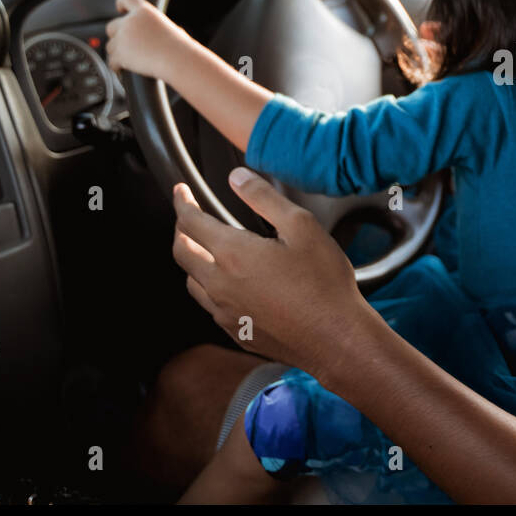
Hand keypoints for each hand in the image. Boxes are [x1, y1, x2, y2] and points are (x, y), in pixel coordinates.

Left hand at [105, 0, 196, 82]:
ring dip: (118, 53)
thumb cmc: (180, 47)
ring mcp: (123, 38)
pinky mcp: (119, 55)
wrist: (177, 61)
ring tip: (133, 61)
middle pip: (111, 26)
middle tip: (129, 45)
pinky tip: (126, 69)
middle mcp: (130, 22)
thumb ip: (157, 27)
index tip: (120, 9)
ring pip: (110, 46)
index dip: (121, 3)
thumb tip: (158, 33)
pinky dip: (118, 66)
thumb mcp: (171, 29)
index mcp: (145, 11)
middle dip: (117, 36)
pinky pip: (111, 61)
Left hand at [171, 167, 376, 381]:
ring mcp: (225, 312)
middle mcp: (220, 284)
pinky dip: (209, 288)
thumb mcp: (302, 227)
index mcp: (233, 254)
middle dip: (180, 230)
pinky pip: (209, 305)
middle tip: (188, 218)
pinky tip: (228, 285)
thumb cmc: (324, 283)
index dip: (182, 202)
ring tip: (205, 250)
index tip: (181, 192)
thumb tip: (237, 178)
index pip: (190, 222)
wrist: (336, 337)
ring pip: (192, 281)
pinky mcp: (236, 331)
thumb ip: (264, 198)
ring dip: (192, 261)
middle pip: (181, 252)